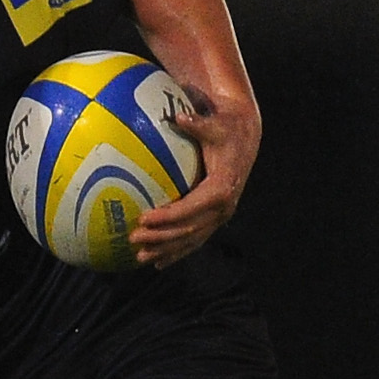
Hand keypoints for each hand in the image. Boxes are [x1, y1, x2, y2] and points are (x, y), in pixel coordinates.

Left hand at [131, 85, 255, 266]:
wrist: (245, 139)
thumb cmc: (225, 129)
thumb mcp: (213, 125)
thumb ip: (197, 123)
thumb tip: (179, 117)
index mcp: (221, 188)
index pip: (191, 207)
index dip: (167, 216)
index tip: (143, 219)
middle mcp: (223, 207)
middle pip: (188, 229)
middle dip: (160, 238)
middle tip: (133, 239)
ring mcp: (219, 215)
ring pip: (191, 239)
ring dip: (166, 250)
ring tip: (140, 258)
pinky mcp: (215, 218)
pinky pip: (195, 239)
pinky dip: (177, 252)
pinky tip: (158, 261)